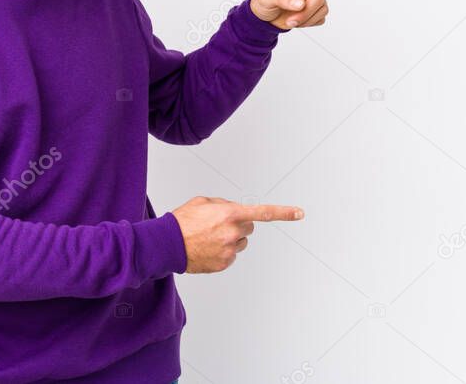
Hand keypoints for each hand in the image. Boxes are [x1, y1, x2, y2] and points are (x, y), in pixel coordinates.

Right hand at [171, 196, 303, 272]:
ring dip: (231, 238)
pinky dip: (223, 251)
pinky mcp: (224, 264)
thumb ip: (223, 204)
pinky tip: (207, 248)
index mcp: (230, 214)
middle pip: (250, 227)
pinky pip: (231, 255)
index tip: (299, 213)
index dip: (283, 212)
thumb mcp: (203, 202)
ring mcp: (229, 250)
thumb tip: (233, 210)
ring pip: (241, 242)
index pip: (263, 213)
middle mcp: (233, 233)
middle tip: (219, 224)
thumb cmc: (182, 222)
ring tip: (209, 237)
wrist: (167, 245)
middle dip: (240, 224)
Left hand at [250, 0, 359, 29]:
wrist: (263, 17)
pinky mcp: (314, 9)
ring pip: (322, 9)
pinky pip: (321, 18)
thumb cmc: (262, 2)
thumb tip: (301, 3)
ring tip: (290, 21)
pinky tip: (297, 21)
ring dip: (307, 19)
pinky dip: (309, 23)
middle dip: (306, 13)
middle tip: (291, 21)